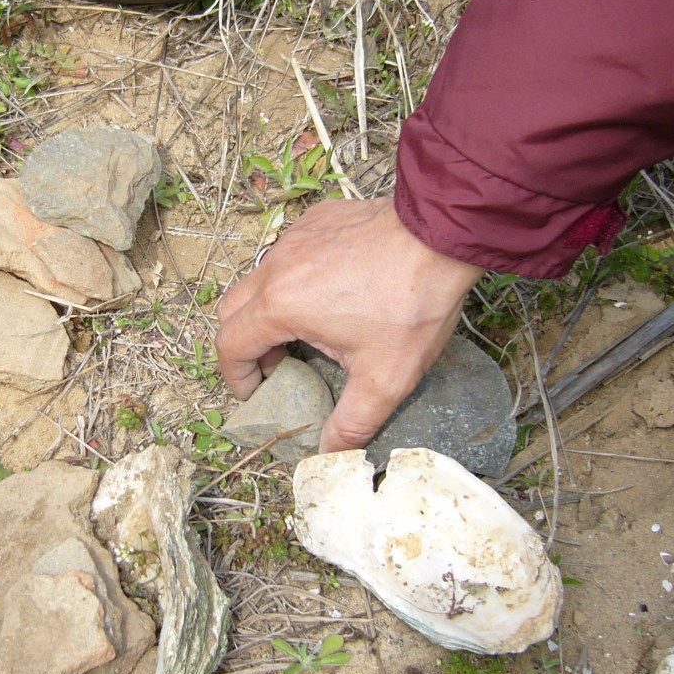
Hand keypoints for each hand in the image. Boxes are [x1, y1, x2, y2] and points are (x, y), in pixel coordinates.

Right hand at [215, 196, 483, 451]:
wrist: (443, 234)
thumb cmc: (413, 302)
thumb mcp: (386, 377)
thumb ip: (351, 422)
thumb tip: (329, 453)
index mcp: (280, 306)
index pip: (230, 346)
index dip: (237, 377)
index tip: (258, 393)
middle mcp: (276, 267)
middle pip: (231, 310)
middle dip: (246, 344)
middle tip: (278, 366)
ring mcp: (295, 239)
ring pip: (258, 280)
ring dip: (268, 311)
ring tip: (307, 333)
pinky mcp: (316, 220)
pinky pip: (287, 254)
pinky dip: (293, 280)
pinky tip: (332, 293)